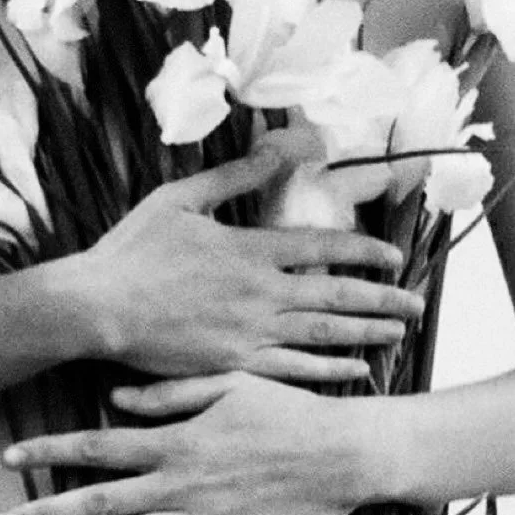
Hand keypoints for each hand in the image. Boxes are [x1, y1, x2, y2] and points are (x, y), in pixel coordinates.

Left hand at [0, 373, 369, 514]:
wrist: (345, 455)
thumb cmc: (290, 412)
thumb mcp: (231, 385)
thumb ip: (171, 394)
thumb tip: (114, 400)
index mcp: (177, 440)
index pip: (97, 447)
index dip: (49, 452)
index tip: (9, 459)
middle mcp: (180, 483)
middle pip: (98, 501)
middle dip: (44, 511)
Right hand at [67, 147, 422, 381]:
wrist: (96, 309)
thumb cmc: (133, 251)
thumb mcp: (183, 199)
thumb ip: (237, 176)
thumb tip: (281, 145)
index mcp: (251, 250)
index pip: (325, 249)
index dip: (366, 253)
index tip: (396, 259)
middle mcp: (262, 293)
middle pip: (338, 296)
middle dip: (383, 299)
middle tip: (417, 305)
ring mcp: (250, 333)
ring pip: (324, 334)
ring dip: (367, 333)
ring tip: (399, 334)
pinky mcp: (234, 364)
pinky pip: (294, 370)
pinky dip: (328, 370)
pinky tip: (356, 369)